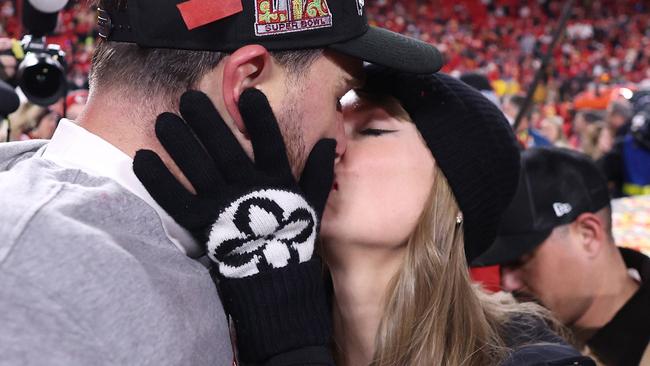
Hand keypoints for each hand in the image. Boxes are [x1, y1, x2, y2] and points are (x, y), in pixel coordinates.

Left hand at [133, 89, 335, 277]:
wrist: (273, 276)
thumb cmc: (291, 232)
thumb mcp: (312, 201)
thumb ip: (319, 171)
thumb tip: (330, 142)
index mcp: (277, 180)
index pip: (271, 144)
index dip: (261, 120)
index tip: (250, 95)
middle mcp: (248, 189)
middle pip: (226, 150)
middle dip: (207, 123)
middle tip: (188, 97)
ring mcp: (223, 206)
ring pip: (199, 170)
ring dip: (180, 144)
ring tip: (163, 120)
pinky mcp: (201, 224)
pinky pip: (177, 199)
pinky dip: (159, 180)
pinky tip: (143, 158)